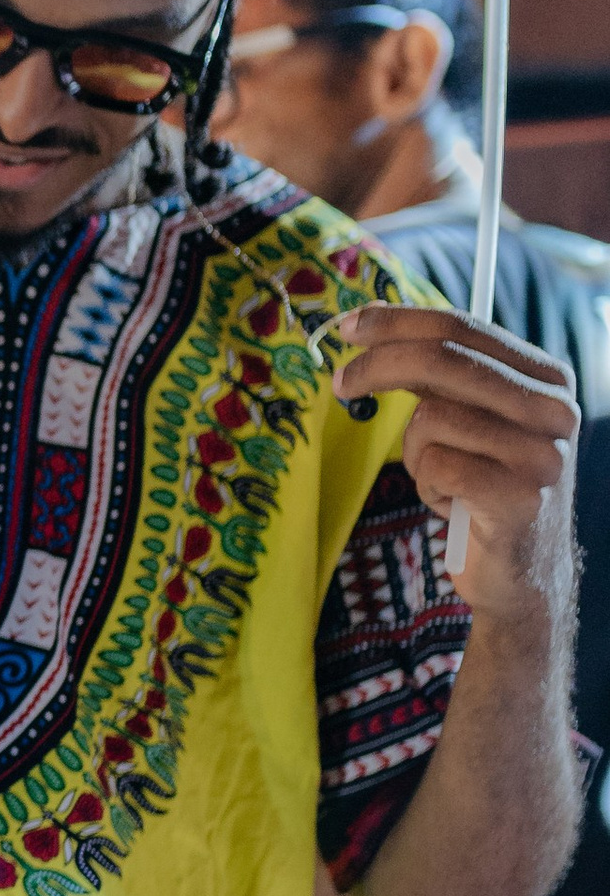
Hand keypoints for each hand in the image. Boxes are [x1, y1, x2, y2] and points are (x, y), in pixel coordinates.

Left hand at [326, 308, 578, 614]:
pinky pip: (436, 466)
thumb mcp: (470, 419)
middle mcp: (555, 409)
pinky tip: (450, 504)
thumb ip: (439, 375)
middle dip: (378, 365)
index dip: (398, 322)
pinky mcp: (521, 499)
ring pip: (432, 418)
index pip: (462, 328)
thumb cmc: (483, 488)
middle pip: (443, 360)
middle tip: (340, 381)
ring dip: (415, 452)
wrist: (519, 573)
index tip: (349, 326)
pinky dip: (427, 486)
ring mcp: (543, 454)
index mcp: (547, 377)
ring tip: (440, 479)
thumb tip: (371, 328)